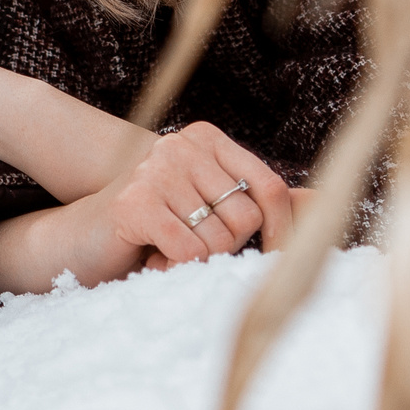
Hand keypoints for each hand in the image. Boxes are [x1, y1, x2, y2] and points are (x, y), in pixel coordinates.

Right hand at [95, 121, 294, 275]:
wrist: (85, 239)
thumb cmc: (156, 225)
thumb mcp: (211, 206)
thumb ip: (262, 201)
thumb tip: (324, 200)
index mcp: (206, 139)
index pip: (271, 187)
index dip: (281, 232)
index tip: (273, 260)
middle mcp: (181, 145)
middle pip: (248, 217)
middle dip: (229, 248)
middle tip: (194, 248)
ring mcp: (155, 170)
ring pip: (220, 239)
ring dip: (200, 261)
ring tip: (170, 253)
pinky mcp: (135, 203)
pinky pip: (191, 252)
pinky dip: (178, 269)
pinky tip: (156, 262)